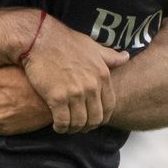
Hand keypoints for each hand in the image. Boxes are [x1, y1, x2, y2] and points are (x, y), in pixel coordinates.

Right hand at [21, 14, 128, 133]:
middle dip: (87, 126)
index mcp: (102, 75)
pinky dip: (60, 128)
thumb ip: (110, 56)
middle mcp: (91, 86)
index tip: (93, 120)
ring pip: (79, 123)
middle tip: (79, 126)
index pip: (109, 106)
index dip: (102, 118)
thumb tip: (127, 56)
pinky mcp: (57, 97)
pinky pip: (63, 122)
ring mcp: (75, 93)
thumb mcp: (93, 46)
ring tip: (67, 126)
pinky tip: (57, 126)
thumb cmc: (66, 41)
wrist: (40, 38)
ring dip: (73, 129)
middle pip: (95, 118)